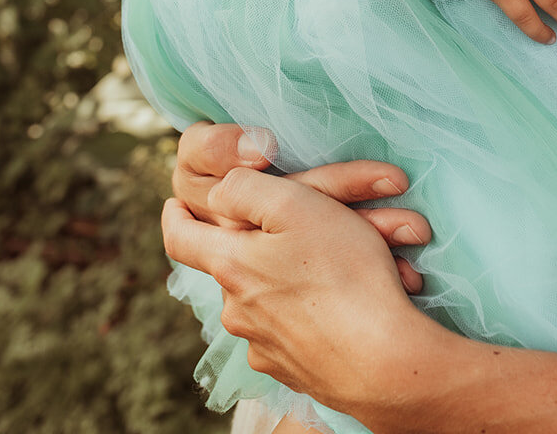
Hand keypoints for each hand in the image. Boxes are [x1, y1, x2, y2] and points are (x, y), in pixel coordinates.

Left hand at [162, 167, 443, 420]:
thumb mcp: (294, 204)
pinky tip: (353, 297)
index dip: (175, 215)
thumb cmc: (343, 274)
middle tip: (316, 221)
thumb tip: (218, 192)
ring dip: (306, 272)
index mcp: (231, 266)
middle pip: (239, 262)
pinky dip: (318, 307)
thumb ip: (244, 188)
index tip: (173, 203)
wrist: (383, 362)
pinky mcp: (295, 369)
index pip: (180, 238)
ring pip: (275, 292)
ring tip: (360, 258)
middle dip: (270, 239)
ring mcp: (265, 345)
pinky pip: (298, 324)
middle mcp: (238, 311)